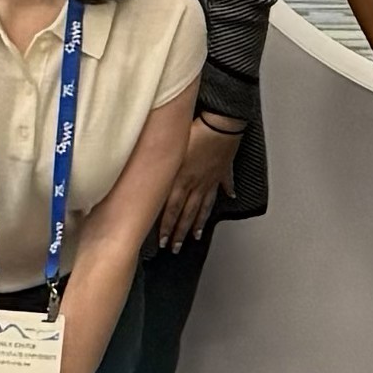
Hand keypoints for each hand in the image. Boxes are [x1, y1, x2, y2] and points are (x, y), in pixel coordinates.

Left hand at [153, 116, 243, 250]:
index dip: (166, 226)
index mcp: (180, 179)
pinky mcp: (223, 170)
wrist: (221, 124)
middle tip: (176, 247)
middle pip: (186, 213)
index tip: (163, 241)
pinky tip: (230, 197)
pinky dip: (227, 192)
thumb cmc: (194, 130)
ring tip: (197, 236)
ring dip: (199, 223)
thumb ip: (155, 162)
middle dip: (180, 232)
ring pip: (203, 206)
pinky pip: (224, 185)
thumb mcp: (167, 147)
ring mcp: (210, 179)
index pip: (170, 209)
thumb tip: (141, 174)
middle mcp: (195, 183)